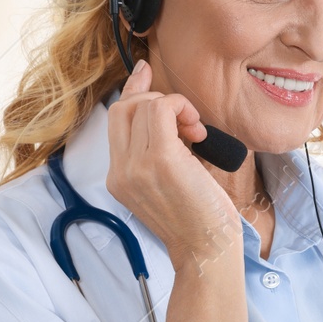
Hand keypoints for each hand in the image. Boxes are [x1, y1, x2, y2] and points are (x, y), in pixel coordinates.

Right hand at [105, 60, 240, 269]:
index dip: (131, 90)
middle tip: (188, 123)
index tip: (144, 71)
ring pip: (144, 105)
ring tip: (196, 132)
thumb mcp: (171, 183)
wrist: (207, 250)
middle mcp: (121, 171)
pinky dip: (182, 109)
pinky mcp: (160, 160)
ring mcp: (136, 165)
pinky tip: (199, 132)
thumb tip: (170, 116)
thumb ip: (161, 153)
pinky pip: (162, 109)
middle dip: (157, 100)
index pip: (116, 120)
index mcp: (120, 177)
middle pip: (125, 108)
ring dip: (175, 106)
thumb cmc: (200, 220)